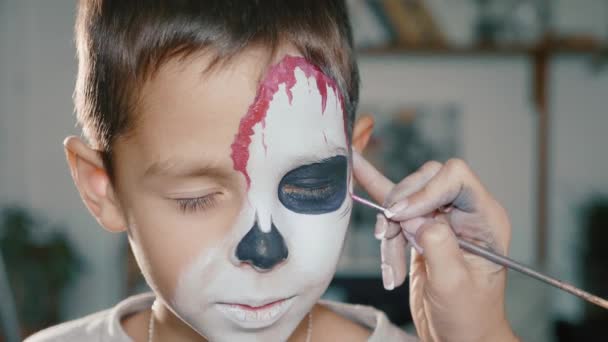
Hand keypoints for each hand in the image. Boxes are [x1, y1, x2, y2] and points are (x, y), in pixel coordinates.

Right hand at [352, 151, 517, 341]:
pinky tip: (357, 167)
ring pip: (403, 199)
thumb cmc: (469, 317)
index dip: (424, 191)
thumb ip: (440, 246)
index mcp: (485, 219)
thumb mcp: (455, 285)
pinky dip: (376, 197)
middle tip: (388, 236)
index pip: (455, 177)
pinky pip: (396, 207)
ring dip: (389, 231)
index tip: (400, 217)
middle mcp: (464, 211)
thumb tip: (418, 219)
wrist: (458, 336)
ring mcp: (440, 217)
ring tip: (391, 267)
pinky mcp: (419, 227)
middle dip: (401, 207)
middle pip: (425, 180)